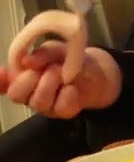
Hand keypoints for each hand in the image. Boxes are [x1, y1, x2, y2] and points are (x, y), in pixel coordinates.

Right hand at [0, 44, 120, 117]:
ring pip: (37, 102)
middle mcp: (29, 93)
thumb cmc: (70, 59)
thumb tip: (26, 61)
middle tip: (50, 68)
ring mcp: (45, 105)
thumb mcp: (57, 49)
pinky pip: (59, 108)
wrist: (97, 72)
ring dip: (50, 84)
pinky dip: (66, 96)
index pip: (3, 84)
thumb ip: (43, 53)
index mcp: (22, 77)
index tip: (2, 73)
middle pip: (16, 95)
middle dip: (30, 80)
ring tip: (63, 73)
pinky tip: (72, 88)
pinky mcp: (62, 112)